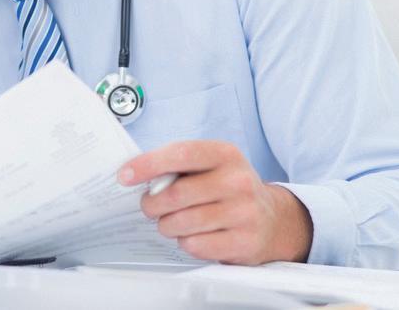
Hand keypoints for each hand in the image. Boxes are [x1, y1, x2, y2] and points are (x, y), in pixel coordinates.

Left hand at [117, 140, 312, 264]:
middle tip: (150, 206)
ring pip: (182, 223)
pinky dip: (186, 242)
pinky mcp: (244, 242)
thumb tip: (135, 174)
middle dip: (152, 204)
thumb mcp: (211, 166)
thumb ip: (179, 166)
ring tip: (172, 222)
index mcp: (226, 154)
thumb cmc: (229, 189)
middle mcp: (238, 181)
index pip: (181, 154)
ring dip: (167, 225)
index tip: (125, 175)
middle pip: (177, 194)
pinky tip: (195, 235)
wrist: (273, 219)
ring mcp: (244, 212)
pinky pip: (195, 245)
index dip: (148, 164)